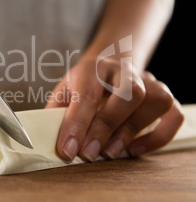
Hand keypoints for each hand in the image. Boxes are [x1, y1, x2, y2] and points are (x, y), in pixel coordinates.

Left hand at [46, 57, 183, 161]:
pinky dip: (158, 136)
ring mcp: (147, 80)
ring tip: (110, 152)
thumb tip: (48, 142)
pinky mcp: (163, 94)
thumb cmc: (82, 84)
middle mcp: (123, 70)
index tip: (68, 150)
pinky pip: (173, 114)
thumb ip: (56, 113)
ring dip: (132, 131)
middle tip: (89, 154)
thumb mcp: (63, 92)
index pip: (88, 93)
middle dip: (107, 127)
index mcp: (92, 67)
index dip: (77, 124)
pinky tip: (135, 149)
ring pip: (154, 100)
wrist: (107, 66)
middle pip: (129, 94)